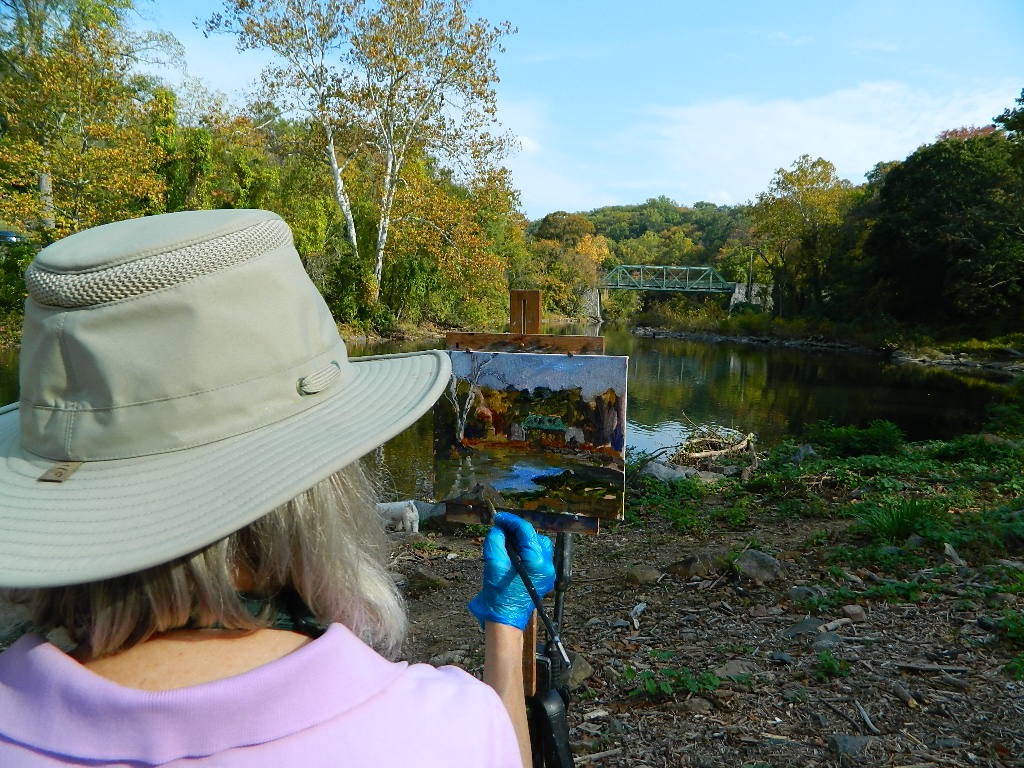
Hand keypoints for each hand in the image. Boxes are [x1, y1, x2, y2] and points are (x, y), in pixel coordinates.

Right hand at [468, 511, 554, 629]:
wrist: (505, 619)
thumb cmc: (498, 594)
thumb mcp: (493, 563)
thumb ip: (496, 541)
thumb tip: (499, 528)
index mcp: (537, 561)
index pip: (526, 531)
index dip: (511, 521)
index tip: (498, 518)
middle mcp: (547, 565)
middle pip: (534, 537)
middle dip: (517, 531)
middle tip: (501, 528)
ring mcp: (548, 572)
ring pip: (537, 545)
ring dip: (522, 540)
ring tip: (506, 541)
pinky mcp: (544, 577)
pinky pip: (537, 556)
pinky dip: (526, 550)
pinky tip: (513, 552)